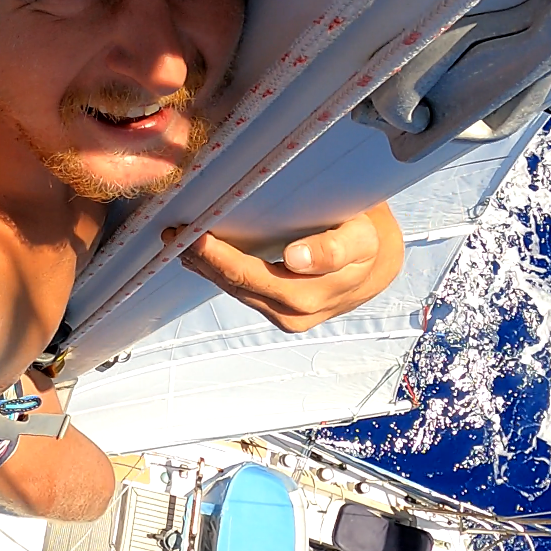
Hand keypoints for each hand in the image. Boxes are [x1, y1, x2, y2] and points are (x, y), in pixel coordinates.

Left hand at [165, 202, 403, 332]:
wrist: (375, 266)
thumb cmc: (364, 240)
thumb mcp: (360, 237)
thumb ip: (333, 248)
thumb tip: (294, 259)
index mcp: (316, 291)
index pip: (256, 276)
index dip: (221, 257)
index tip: (195, 236)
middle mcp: (298, 312)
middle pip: (238, 285)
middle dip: (203, 259)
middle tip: (175, 233)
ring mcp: (286, 317)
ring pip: (235, 291)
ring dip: (204, 267)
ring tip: (178, 240)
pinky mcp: (278, 315)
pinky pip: (241, 293)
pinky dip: (217, 273)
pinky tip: (198, 257)